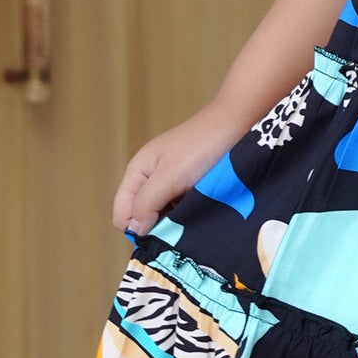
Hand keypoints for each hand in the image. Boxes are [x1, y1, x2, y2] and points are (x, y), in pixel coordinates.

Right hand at [111, 103, 245, 239]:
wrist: (236, 124)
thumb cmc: (201, 146)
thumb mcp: (170, 176)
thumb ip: (147, 202)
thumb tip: (133, 229)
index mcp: (137, 173)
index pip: (122, 215)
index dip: (137, 229)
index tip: (162, 233)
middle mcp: (150, 180)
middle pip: (142, 217)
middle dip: (157, 228)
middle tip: (181, 228)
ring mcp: (171, 184)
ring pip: (163, 216)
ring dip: (175, 223)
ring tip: (195, 219)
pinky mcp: (189, 187)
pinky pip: (181, 210)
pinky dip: (188, 215)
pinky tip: (202, 213)